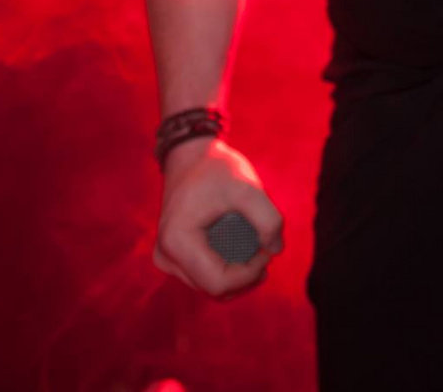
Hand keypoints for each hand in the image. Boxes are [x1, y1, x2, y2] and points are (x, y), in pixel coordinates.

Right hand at [153, 137, 284, 299]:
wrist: (191, 155)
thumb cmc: (217, 169)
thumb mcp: (247, 188)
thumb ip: (268, 218)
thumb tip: (276, 250)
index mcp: (176, 243)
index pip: (218, 283)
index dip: (250, 274)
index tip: (269, 249)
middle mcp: (165, 257)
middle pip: (215, 288)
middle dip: (246, 274)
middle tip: (267, 245)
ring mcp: (167, 259)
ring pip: (211, 284)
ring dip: (239, 272)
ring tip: (257, 244)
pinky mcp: (174, 256)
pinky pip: (206, 274)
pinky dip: (229, 266)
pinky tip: (245, 248)